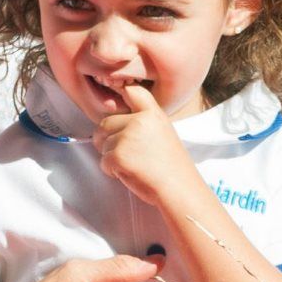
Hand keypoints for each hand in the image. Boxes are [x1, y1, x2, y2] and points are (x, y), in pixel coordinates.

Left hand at [93, 80, 196, 208]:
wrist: (180, 190)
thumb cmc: (173, 168)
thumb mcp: (164, 134)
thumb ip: (144, 123)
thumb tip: (116, 123)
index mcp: (153, 114)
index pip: (131, 91)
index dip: (121, 95)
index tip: (119, 107)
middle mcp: (140, 121)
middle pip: (106, 123)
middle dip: (108, 139)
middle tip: (126, 154)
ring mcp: (128, 137)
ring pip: (102, 143)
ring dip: (110, 157)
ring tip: (133, 165)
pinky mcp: (119, 155)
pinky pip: (103, 161)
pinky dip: (111, 171)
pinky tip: (130, 174)